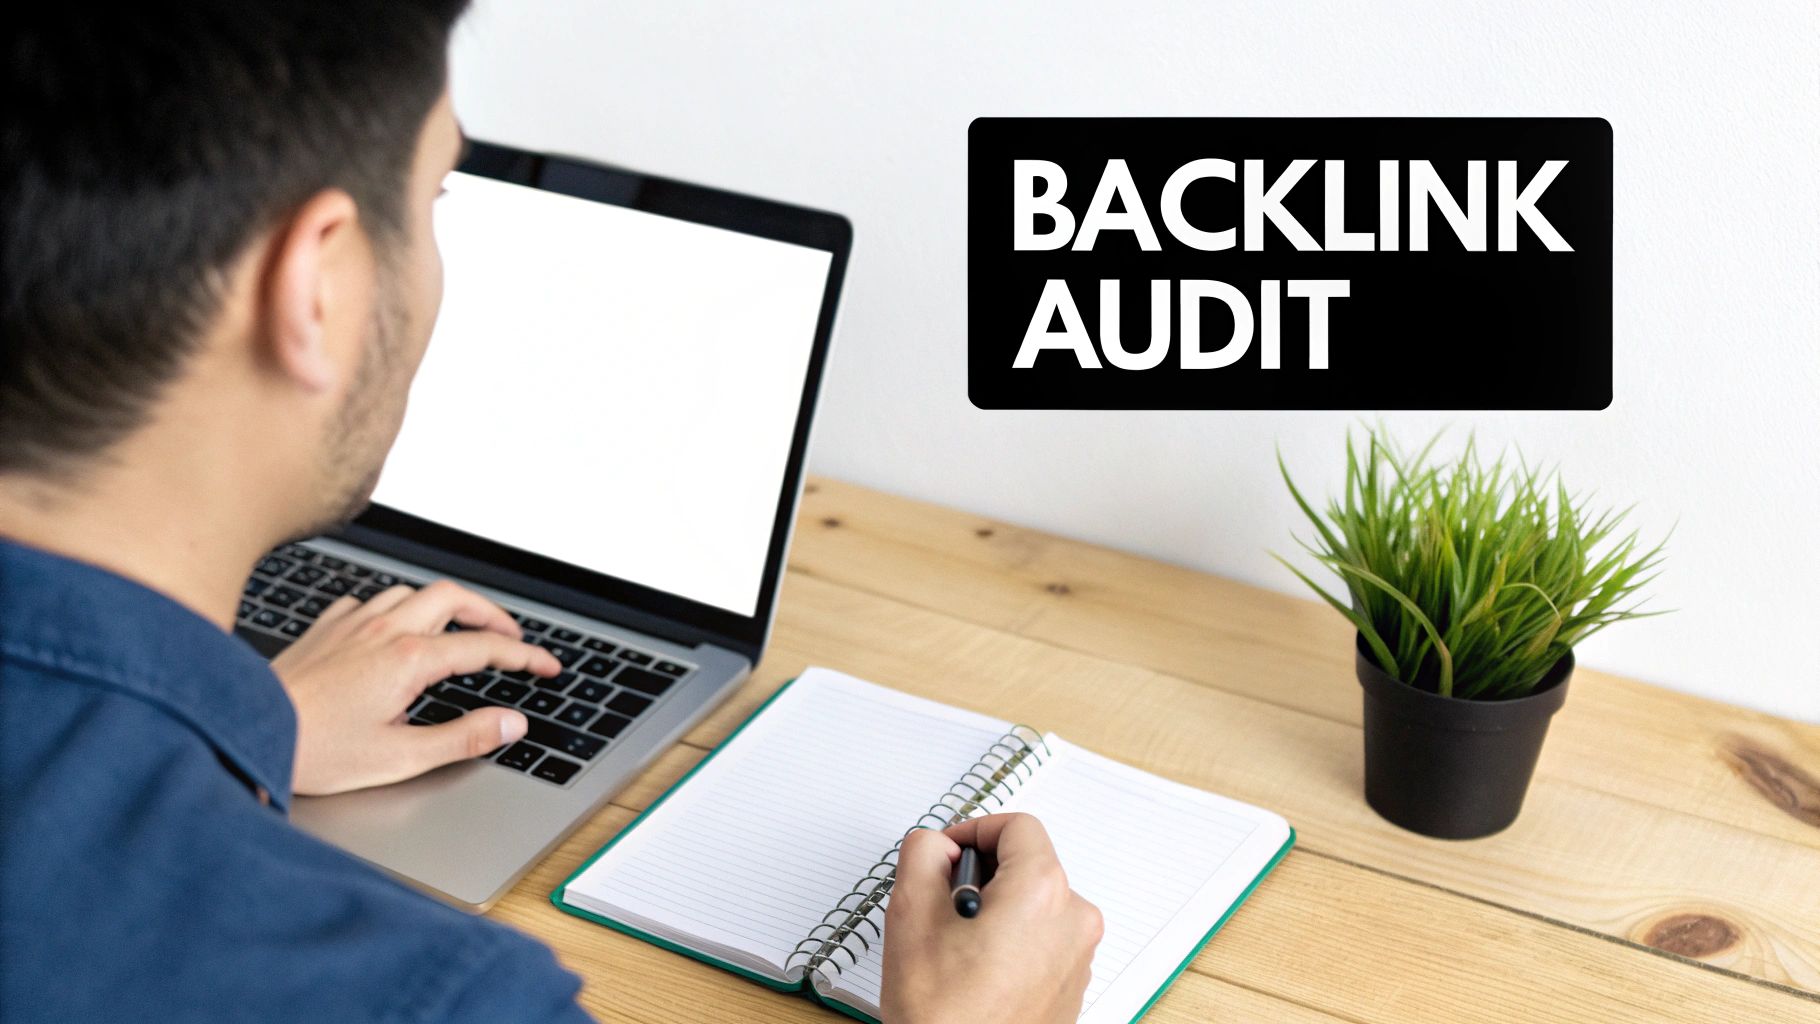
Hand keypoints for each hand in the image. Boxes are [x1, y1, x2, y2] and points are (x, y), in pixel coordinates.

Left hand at [272, 579, 559, 795]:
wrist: (245, 730)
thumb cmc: (315, 750)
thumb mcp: (401, 757)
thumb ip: (463, 738)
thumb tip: (510, 724)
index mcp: (408, 660)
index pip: (484, 648)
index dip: (524, 656)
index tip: (546, 666)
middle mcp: (383, 631)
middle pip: (454, 598)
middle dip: (490, 614)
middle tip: (509, 639)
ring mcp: (352, 624)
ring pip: (412, 593)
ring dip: (444, 606)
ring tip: (459, 629)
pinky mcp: (324, 629)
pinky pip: (369, 602)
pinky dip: (394, 609)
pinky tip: (392, 628)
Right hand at [882, 813, 1102, 1023]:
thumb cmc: (942, 1013)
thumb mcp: (910, 912)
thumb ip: (923, 854)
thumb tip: (937, 844)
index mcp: (1042, 892)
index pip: (1017, 826)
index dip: (974, 830)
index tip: (949, 853)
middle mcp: (1073, 921)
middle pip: (1028, 865)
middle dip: (983, 875)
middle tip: (943, 906)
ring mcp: (1078, 958)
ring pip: (1034, 905)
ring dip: (997, 911)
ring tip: (956, 949)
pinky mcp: (1072, 986)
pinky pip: (1042, 941)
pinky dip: (1012, 942)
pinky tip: (975, 972)